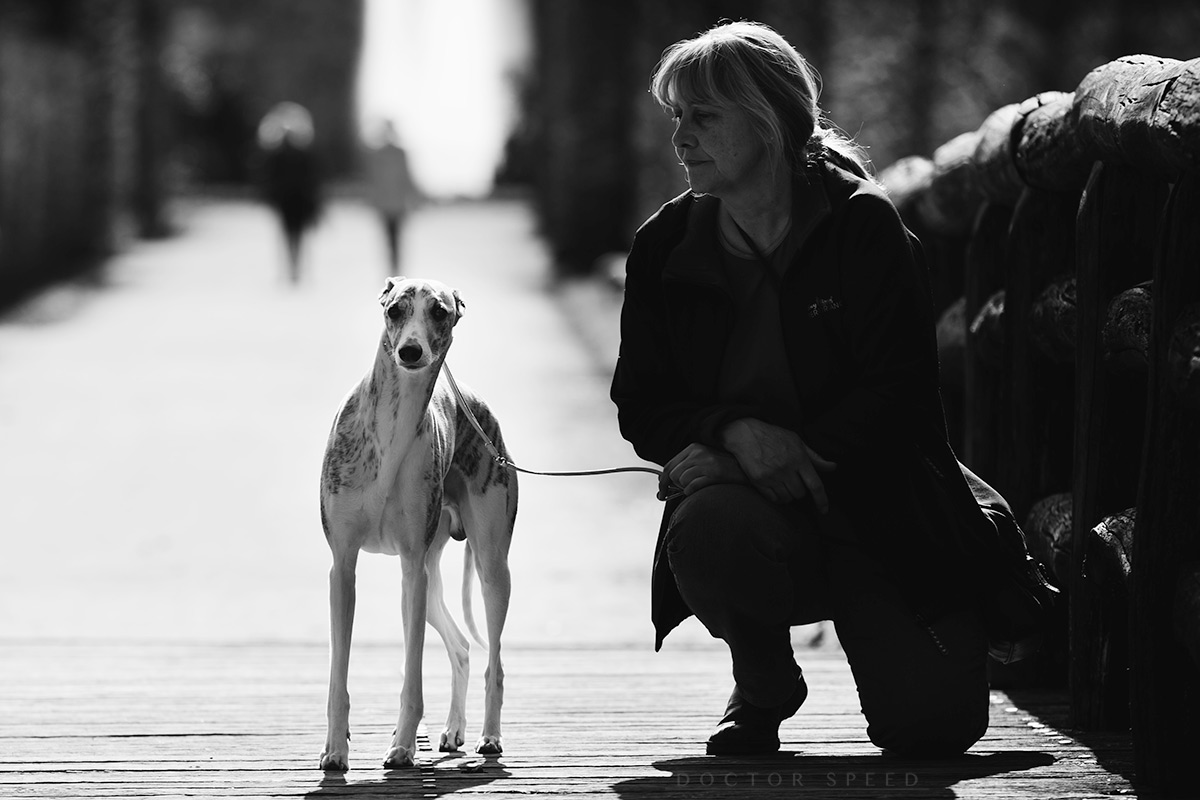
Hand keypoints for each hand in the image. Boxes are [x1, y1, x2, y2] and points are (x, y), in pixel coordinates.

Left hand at [660, 443, 747, 498]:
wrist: (745, 470)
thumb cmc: (723, 469)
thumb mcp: (703, 462)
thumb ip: (686, 468)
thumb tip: (666, 484)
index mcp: (693, 448)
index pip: (669, 465)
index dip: (662, 482)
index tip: (661, 493)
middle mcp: (698, 452)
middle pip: (673, 475)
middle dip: (677, 486)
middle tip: (687, 489)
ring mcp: (706, 462)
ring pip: (681, 481)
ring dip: (687, 488)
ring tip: (700, 486)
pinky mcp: (714, 473)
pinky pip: (692, 487)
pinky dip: (693, 492)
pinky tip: (702, 489)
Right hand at [719, 418, 836, 511]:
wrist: (745, 434)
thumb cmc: (773, 436)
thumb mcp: (797, 442)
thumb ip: (815, 457)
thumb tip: (833, 467)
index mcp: (799, 458)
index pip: (815, 484)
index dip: (822, 500)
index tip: (824, 510)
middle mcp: (786, 468)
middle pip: (800, 494)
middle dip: (799, 490)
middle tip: (792, 481)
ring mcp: (772, 475)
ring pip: (787, 498)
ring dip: (787, 495)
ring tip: (782, 483)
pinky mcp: (759, 481)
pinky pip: (773, 499)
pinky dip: (776, 496)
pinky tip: (774, 486)